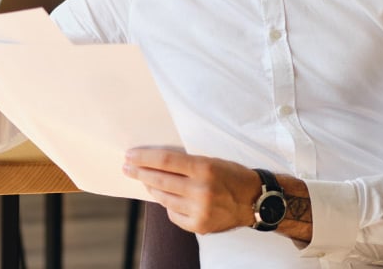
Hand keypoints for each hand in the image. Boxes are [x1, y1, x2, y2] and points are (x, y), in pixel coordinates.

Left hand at [122, 147, 258, 234]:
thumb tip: (153, 164)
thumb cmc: (231, 176)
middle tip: (127, 168)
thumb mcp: (211, 161)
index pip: (165, 161)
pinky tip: (169, 200)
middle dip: (139, 173)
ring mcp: (200, 210)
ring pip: (164, 199)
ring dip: (152, 189)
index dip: (143, 158)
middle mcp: (201, 190)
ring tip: (147, 182)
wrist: (255, 201)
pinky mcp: (200, 226)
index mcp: (204, 168)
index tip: (129, 156)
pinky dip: (169, 206)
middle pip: (159, 180)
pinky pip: (173, 215)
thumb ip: (185, 164)